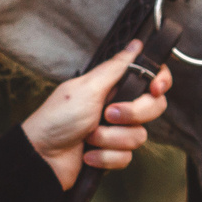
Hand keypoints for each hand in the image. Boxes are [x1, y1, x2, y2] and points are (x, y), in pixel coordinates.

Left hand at [20, 40, 172, 191]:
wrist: (41, 157)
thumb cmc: (57, 118)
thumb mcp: (87, 88)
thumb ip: (115, 68)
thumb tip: (136, 44)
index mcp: (112, 86)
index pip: (151, 77)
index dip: (160, 81)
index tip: (155, 89)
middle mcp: (118, 106)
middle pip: (153, 107)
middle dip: (132, 114)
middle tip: (107, 114)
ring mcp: (116, 131)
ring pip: (139, 136)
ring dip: (110, 138)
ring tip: (88, 137)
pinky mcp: (112, 154)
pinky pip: (127, 157)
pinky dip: (105, 156)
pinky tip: (87, 154)